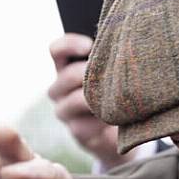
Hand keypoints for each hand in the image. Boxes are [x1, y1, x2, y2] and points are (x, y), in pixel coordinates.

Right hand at [48, 34, 134, 170]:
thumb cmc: (117, 94)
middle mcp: (59, 90)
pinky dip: (104, 118)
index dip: (70, 45)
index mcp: (65, 69)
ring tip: (118, 97)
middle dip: (92, 73)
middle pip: (68, 75)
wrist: (118, 134)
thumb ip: (110, 59)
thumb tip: (122, 44)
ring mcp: (64, 112)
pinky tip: (117, 118)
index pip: (57, 50)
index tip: (89, 45)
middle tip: (115, 75)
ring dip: (98, 97)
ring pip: (77, 99)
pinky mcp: (76, 131)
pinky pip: (86, 122)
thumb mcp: (113, 74)